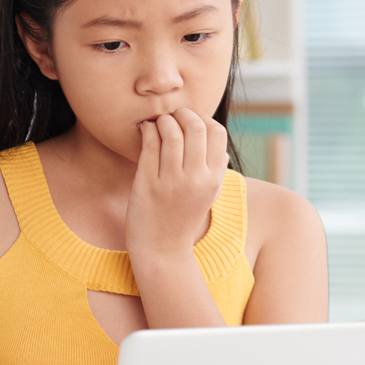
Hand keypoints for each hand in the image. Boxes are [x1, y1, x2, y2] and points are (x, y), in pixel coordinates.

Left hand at [126, 108, 228, 258]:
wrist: (162, 250)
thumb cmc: (183, 218)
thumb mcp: (208, 195)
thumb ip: (215, 170)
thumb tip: (219, 146)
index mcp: (214, 179)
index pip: (217, 132)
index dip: (204, 118)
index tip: (191, 121)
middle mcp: (196, 179)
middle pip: (196, 127)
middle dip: (183, 113)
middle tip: (173, 116)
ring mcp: (172, 182)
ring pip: (172, 132)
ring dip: (163, 120)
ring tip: (158, 122)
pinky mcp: (148, 184)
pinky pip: (150, 144)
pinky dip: (148, 130)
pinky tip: (145, 130)